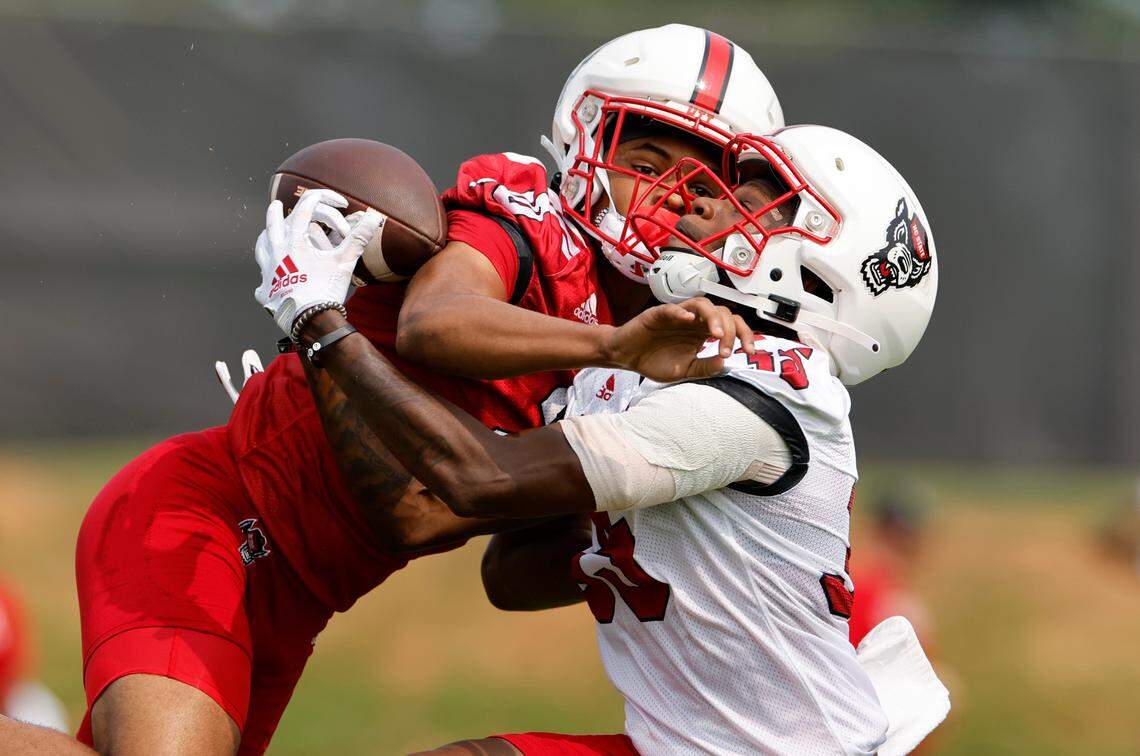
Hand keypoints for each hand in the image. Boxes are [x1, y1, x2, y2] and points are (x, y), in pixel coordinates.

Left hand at [253, 189, 382, 334]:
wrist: (310, 320)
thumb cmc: (326, 289)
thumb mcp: (345, 261)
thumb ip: (358, 238)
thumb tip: (375, 217)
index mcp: (294, 242)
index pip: (303, 210)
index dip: (320, 199)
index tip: (331, 199)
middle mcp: (276, 253)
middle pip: (273, 225)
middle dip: (275, 212)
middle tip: (276, 205)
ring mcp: (268, 271)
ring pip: (261, 248)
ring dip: (265, 238)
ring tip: (267, 235)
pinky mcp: (266, 291)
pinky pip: (261, 279)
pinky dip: (265, 273)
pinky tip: (269, 275)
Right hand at [602, 297, 754, 381]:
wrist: (626, 357)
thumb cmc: (653, 360)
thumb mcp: (684, 370)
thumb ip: (704, 367)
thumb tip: (725, 363)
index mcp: (703, 332)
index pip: (731, 325)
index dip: (744, 335)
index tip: (750, 351)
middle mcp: (694, 321)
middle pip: (723, 313)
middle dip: (731, 330)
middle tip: (727, 350)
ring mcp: (678, 315)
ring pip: (703, 305)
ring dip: (714, 318)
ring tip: (716, 335)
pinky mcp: (658, 314)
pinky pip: (672, 308)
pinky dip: (682, 312)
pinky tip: (688, 320)